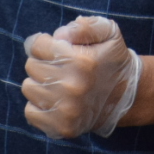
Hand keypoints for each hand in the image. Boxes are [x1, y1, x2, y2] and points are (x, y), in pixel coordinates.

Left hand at [21, 15, 141, 138]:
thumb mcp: (109, 33)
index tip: (56, 48)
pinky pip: (30, 112)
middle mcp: (72, 87)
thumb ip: (85, 26)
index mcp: (82, 61)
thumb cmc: (111, 61)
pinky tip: (56, 101)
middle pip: (31, 65)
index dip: (45, 43)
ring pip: (28, 87)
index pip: (36, 45)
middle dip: (43, 62)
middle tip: (61, 67)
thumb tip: (60, 35)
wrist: (125, 98)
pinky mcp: (61, 128)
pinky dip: (39, 106)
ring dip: (40, 83)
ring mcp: (66, 110)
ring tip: (59, 83)